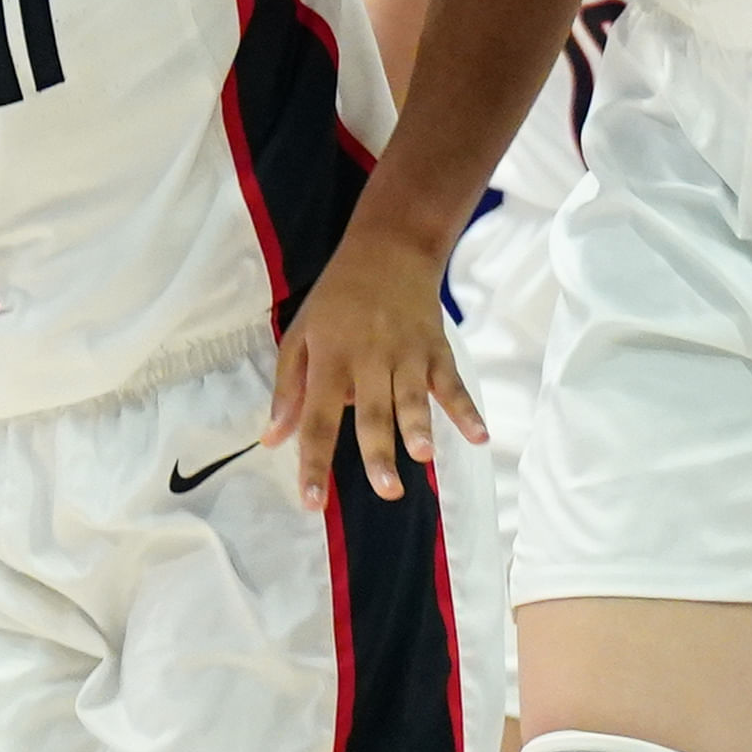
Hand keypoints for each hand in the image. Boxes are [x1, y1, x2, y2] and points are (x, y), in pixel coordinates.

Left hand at [262, 228, 483, 512]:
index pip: (318, 418)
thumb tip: (272, 440)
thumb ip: (288, 389)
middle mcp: (368, 359)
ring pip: (412, 397)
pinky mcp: (436, 348)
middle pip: (372, 413)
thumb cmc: (337, 298)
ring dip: (419, 427)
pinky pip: (452, 383)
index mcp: (329, 359)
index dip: (315, 461)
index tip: (313, 502)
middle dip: (379, 452)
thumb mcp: (300, 334)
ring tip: (423, 457)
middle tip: (387, 491)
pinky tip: (479, 436)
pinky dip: (466, 410)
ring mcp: (407, 353)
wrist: (390, 248)